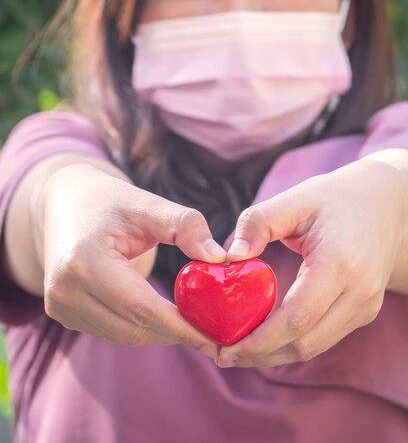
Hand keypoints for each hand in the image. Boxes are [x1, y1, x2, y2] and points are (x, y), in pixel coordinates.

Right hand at [39, 163, 225, 355]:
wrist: (64, 203)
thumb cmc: (110, 201)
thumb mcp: (148, 204)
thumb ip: (185, 226)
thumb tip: (219, 258)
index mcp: (84, 261)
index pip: (140, 307)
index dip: (180, 326)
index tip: (215, 336)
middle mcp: (65, 290)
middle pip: (132, 328)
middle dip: (176, 334)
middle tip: (214, 334)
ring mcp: (59, 306)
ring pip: (123, 335)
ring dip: (160, 332)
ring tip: (195, 322)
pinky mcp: (63, 313)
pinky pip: (112, 330)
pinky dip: (141, 326)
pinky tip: (165, 315)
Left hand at [217, 159, 407, 366]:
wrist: (388, 204)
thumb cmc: (336, 198)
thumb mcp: (295, 198)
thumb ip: (258, 223)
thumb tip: (230, 257)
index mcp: (341, 262)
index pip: (297, 317)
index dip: (260, 339)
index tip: (225, 346)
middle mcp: (360, 291)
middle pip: (305, 342)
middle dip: (261, 354)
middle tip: (223, 354)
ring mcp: (367, 306)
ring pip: (315, 347)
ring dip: (275, 354)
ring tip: (238, 349)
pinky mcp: (365, 311)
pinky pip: (324, 337)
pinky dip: (293, 343)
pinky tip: (266, 337)